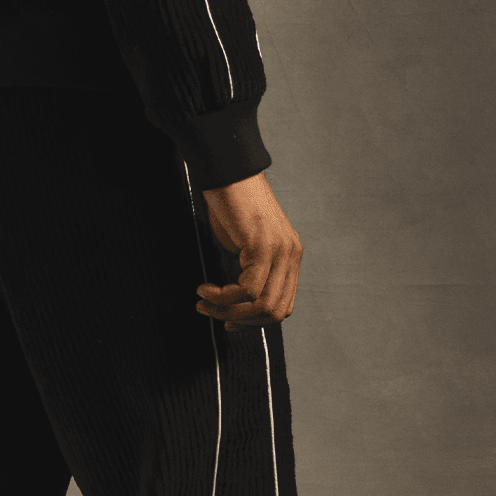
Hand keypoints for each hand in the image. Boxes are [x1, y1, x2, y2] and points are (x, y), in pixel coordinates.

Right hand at [195, 172, 302, 326]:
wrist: (228, 172)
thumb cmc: (232, 204)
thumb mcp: (246, 243)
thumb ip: (249, 269)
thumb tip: (237, 302)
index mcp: (291, 256)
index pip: (283, 306)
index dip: (256, 322)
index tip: (229, 322)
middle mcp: (290, 255)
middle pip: (274, 312)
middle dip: (240, 320)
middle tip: (211, 312)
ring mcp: (280, 251)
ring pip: (260, 304)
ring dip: (227, 310)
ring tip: (204, 301)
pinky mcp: (262, 246)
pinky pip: (246, 288)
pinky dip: (222, 296)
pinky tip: (205, 288)